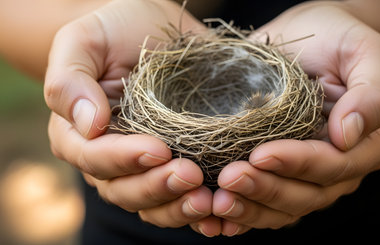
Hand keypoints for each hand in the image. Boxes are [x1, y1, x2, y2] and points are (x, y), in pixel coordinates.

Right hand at [44, 0, 216, 229]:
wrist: (152, 30)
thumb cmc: (115, 31)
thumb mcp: (84, 40)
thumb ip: (70, 81)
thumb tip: (89, 126)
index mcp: (80, 133)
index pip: (93, 158)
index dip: (123, 159)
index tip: (157, 149)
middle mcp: (110, 158)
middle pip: (124, 190)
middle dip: (157, 188)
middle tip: (191, 175)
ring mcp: (144, 167)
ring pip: (153, 205)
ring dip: (179, 207)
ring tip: (208, 200)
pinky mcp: (176, 165)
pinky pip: (181, 199)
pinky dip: (198, 210)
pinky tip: (219, 210)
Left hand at [206, 2, 379, 235]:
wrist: (310, 40)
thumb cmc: (338, 40)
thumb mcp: (365, 52)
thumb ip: (372, 92)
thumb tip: (348, 136)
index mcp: (366, 144)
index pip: (333, 165)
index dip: (297, 164)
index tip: (261, 154)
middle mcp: (338, 168)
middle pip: (306, 195)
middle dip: (266, 190)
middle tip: (229, 178)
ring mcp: (308, 177)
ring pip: (283, 209)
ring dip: (250, 208)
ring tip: (217, 201)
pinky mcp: (280, 175)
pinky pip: (265, 205)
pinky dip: (242, 214)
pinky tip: (215, 216)